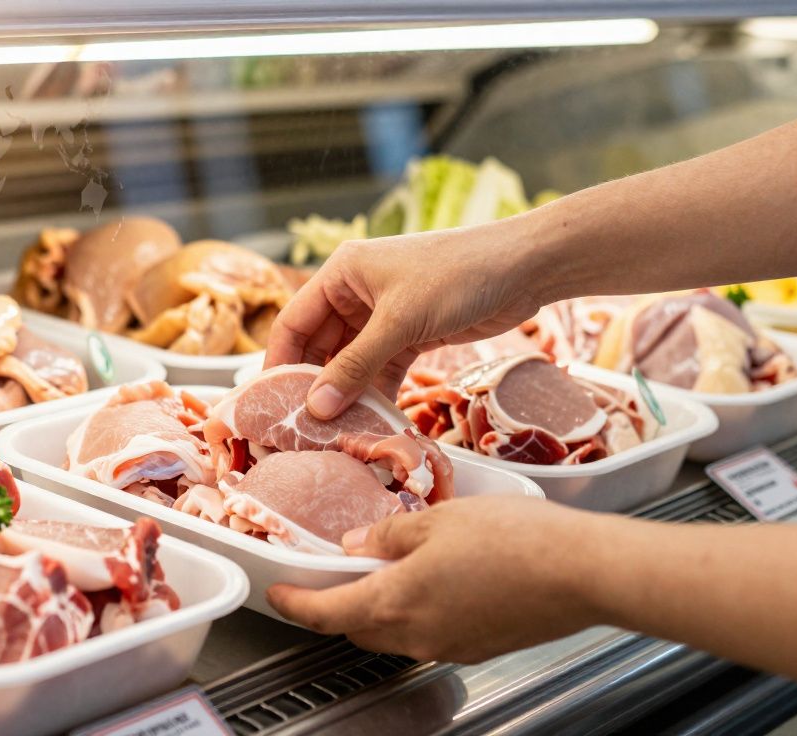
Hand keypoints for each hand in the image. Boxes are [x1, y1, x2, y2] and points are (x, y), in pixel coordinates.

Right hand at [264, 218, 548, 417]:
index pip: (293, 322)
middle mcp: (356, 292)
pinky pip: (380, 368)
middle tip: (304, 427)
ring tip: (336, 432)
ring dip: (346, 393)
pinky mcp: (411, 333)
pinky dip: (376, 392)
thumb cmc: (458, 276)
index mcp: (341, 273)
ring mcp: (384, 314)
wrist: (526, 267)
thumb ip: (356, 366)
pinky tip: (372, 420)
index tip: (271, 404)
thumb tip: (316, 409)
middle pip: (319, 346)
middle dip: (314, 385)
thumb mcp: (401, 322)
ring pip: (351, 361)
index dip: (279, 363)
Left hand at [266, 496, 606, 663]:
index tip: (277, 594)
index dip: (294, 604)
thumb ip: (388, 536)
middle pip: (356, 628)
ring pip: (394, 634)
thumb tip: (358, 545)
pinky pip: (430, 632)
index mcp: (395, 603)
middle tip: (329, 574)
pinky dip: (416, 610)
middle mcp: (417, 636)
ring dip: (378, 607)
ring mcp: (450, 646)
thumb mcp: (437, 521)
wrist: (585, 572)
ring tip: (386, 566)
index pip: (324, 613)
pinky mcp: (480, 646)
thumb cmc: (516, 540)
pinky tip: (433, 577)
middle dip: (336, 605)